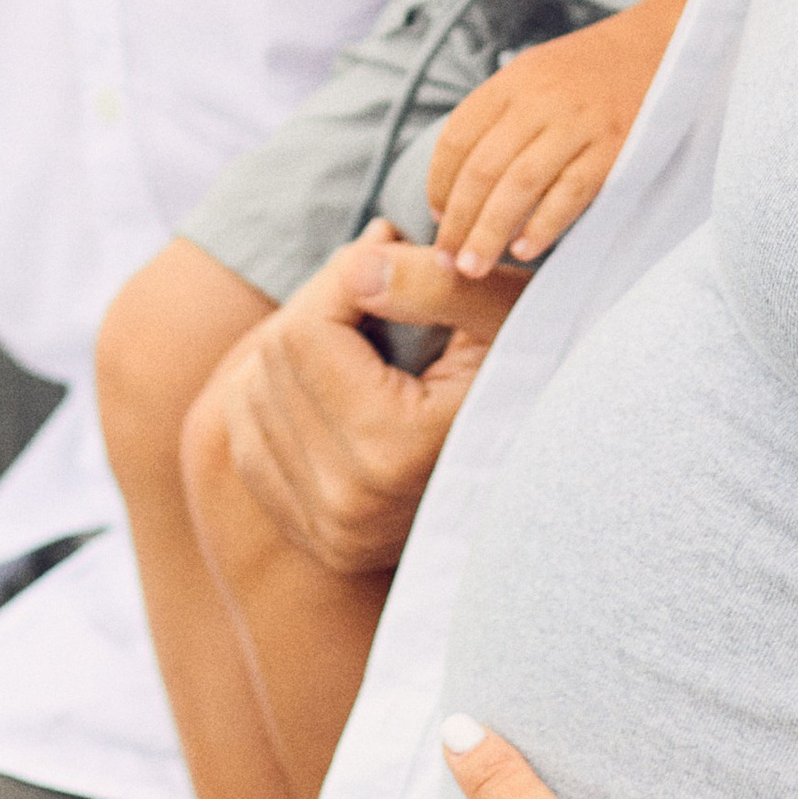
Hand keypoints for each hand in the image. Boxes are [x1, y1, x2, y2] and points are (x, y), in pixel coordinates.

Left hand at [209, 231, 524, 574]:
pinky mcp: (315, 539)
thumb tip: (358, 264)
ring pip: (251, 397)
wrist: (549, 484)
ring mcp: (327, 528)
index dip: (342, 278)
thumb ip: (436, 282)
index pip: (305, 332)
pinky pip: (248, 444)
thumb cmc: (535, 379)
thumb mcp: (507, 319)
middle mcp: (348, 498)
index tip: (389, 258)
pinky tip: (339, 390)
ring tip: (365, 345)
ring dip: (297, 356)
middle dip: (321, 312)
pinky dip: (280, 404)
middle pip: (273, 360)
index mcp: (393, 446)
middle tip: (380, 295)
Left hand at [428, 0, 714, 279]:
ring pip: (518, 186)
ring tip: (472, 267)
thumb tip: (457, 185)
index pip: (458, 137)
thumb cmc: (590, 71)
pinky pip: (569, 195)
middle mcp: (541, 99)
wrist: (661, 45)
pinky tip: (524, 250)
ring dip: (489, 232)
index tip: (437, 215)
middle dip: (458, 220)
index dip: (439, 182)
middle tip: (446, 258)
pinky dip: (542, 226)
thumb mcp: (536, 74)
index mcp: (514, 80)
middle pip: (482, 168)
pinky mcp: (614, 149)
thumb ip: (498, 117)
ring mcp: (579, 124)